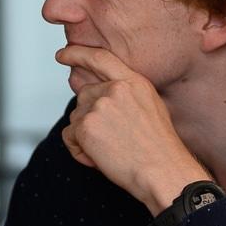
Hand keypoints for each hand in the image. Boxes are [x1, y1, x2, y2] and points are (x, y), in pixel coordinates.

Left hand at [55, 45, 210, 213]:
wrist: (163, 172)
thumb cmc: (160, 149)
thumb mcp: (151, 108)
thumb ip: (125, 96)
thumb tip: (99, 97)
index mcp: (134, 82)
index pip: (100, 58)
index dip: (77, 54)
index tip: (62, 54)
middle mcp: (115, 89)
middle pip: (84, 96)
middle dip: (90, 118)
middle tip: (112, 141)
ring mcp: (99, 106)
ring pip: (76, 118)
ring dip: (86, 137)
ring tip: (112, 152)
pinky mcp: (86, 126)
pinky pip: (69, 136)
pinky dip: (79, 150)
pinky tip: (100, 159)